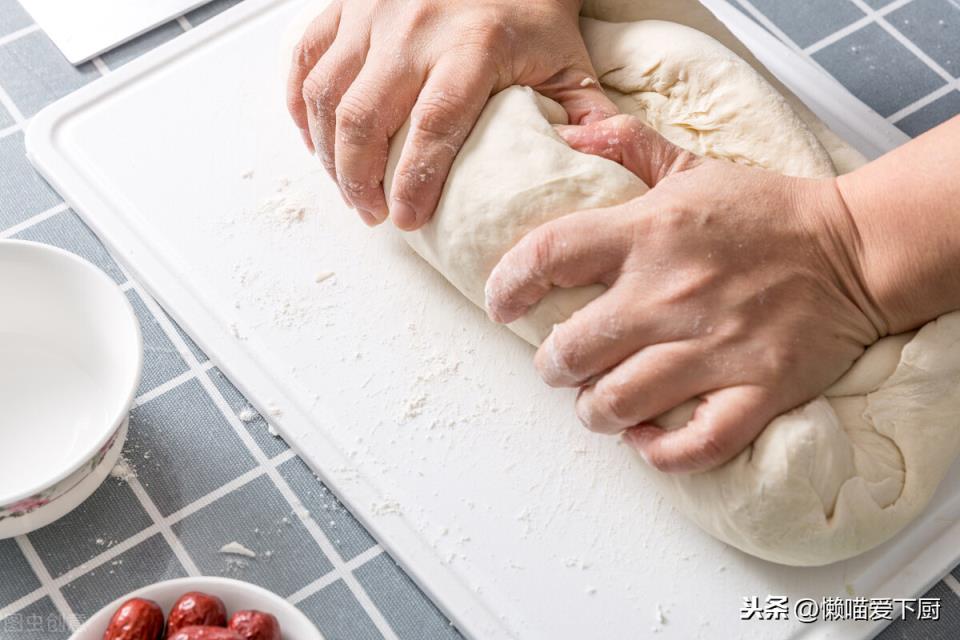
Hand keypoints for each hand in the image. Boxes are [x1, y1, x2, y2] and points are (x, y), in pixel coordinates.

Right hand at [286, 0, 616, 228]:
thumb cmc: (530, 10)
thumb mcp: (567, 62)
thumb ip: (586, 119)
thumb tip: (592, 174)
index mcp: (473, 45)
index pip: (433, 126)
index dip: (413, 182)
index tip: (406, 220)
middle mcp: (414, 26)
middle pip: (365, 118)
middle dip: (359, 180)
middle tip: (373, 215)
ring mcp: (372, 13)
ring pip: (326, 95)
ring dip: (328, 153)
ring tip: (348, 189)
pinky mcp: (345, 5)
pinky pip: (305, 60)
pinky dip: (301, 107)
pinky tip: (316, 141)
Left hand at [485, 115, 884, 472]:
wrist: (858, 249)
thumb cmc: (767, 211)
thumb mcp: (694, 167)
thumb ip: (630, 145)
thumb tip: (573, 132)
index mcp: (648, 234)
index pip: (547, 255)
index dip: (508, 284)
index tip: (501, 304)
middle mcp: (670, 293)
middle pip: (570, 350)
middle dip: (551, 366)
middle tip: (559, 365)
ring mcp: (715, 347)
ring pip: (616, 403)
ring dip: (593, 411)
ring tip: (597, 403)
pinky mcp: (757, 389)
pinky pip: (694, 445)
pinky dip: (659, 453)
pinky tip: (647, 439)